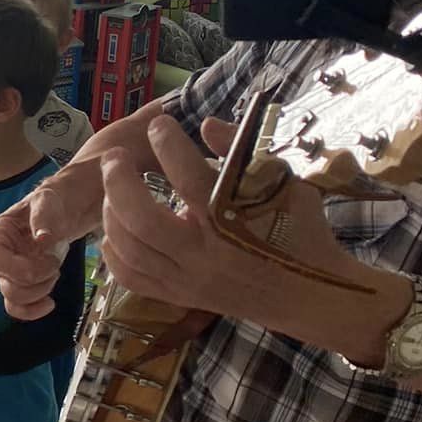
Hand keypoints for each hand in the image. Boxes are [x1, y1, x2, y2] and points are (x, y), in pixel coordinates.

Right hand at [0, 195, 72, 320]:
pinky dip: (34, 311)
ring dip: (40, 292)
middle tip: (55, 264)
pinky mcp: (21, 284)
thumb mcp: (48, 200)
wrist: (63, 213)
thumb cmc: (50, 203)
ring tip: (55, 273)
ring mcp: (9, 272)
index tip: (45, 262)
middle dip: (37, 280)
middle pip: (7, 284)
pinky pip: (18, 308)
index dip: (17, 267)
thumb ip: (44, 216)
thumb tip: (43, 239)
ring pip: (14, 299)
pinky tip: (50, 303)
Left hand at [99, 116, 359, 328]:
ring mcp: (188, 281)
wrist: (309, 295)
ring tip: (113, 188)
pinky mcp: (178, 297)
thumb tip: (205, 124)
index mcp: (234, 222)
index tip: (158, 124)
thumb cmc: (298, 231)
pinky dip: (113, 251)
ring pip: (130, 249)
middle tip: (114, 156)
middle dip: (118, 182)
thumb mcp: (283, 184)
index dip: (168, 144)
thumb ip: (242, 152)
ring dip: (112, 213)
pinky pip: (130, 278)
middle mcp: (205, 255)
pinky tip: (114, 228)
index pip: (189, 178)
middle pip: (143, 219)